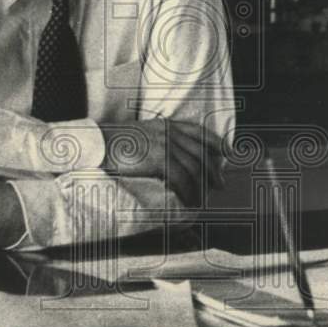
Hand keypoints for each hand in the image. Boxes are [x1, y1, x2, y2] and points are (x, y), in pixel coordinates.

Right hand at [99, 119, 225, 206]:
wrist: (98, 144)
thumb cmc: (114, 143)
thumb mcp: (141, 135)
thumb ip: (157, 141)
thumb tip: (168, 159)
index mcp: (166, 124)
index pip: (199, 132)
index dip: (216, 142)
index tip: (229, 152)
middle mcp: (169, 132)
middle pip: (200, 152)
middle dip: (213, 170)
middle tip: (220, 184)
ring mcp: (165, 144)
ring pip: (193, 168)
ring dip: (200, 187)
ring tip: (202, 200)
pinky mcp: (159, 158)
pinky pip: (181, 178)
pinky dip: (187, 192)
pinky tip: (188, 201)